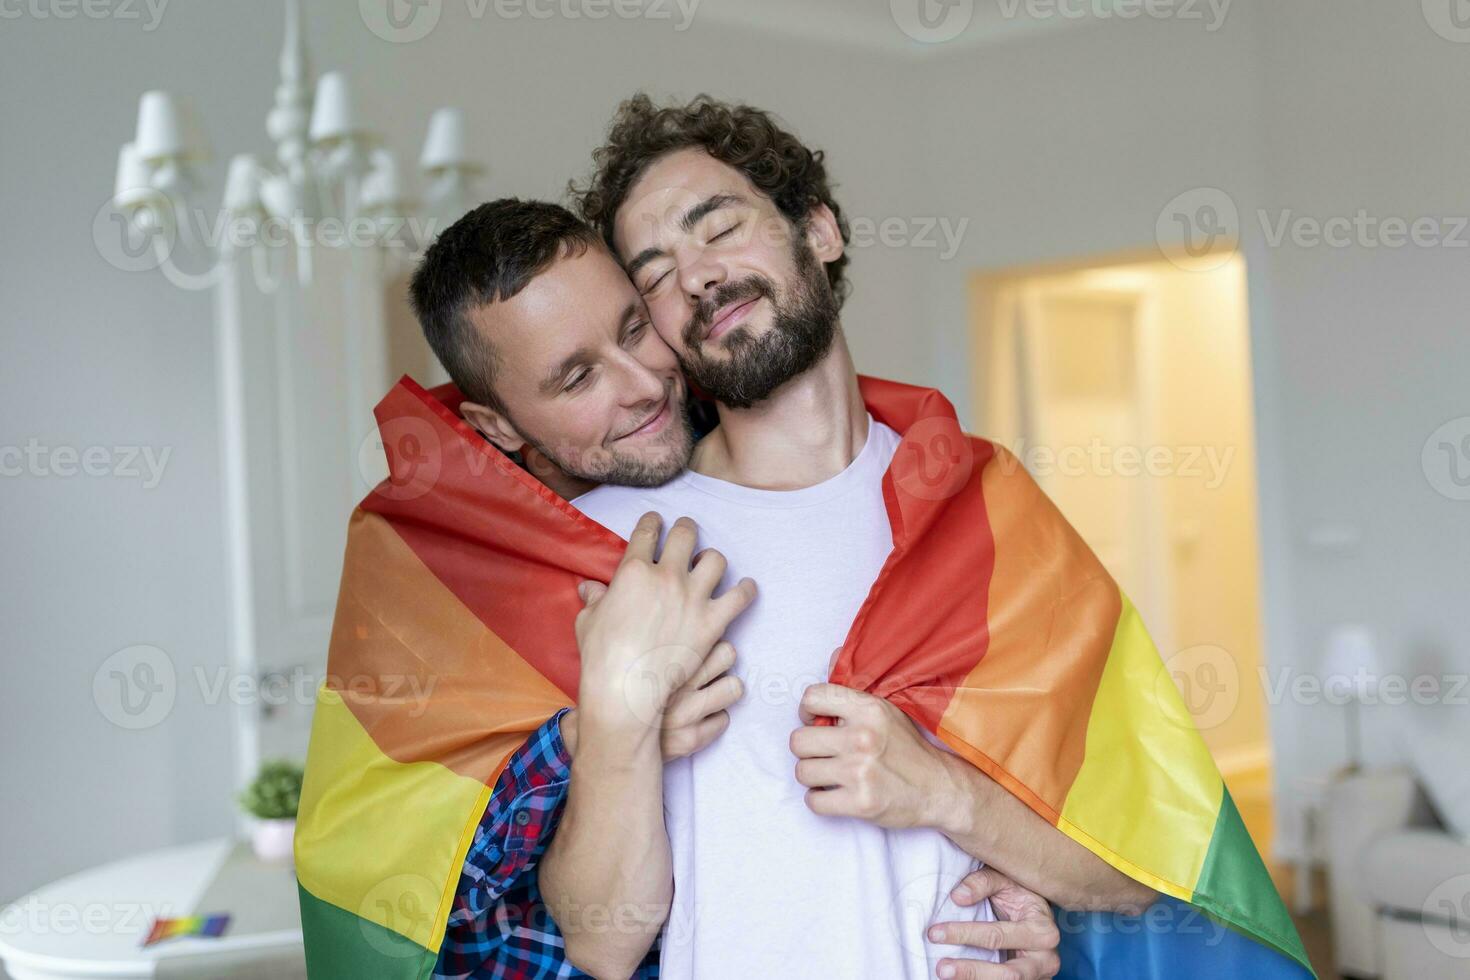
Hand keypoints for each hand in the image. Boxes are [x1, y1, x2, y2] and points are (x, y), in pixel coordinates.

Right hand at [574, 512, 754, 742]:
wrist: (626, 688)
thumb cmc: (602, 656)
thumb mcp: (589, 621)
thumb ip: (594, 599)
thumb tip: (588, 587)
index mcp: (634, 570)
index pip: (648, 532)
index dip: (653, 523)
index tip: (656, 522)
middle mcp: (667, 576)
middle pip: (686, 535)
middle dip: (686, 529)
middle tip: (687, 532)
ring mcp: (693, 597)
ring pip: (716, 560)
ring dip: (713, 559)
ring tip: (709, 564)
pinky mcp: (712, 622)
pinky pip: (739, 597)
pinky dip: (745, 590)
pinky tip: (745, 588)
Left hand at [790, 676, 952, 829]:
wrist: (938, 789)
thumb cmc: (907, 748)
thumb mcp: (886, 708)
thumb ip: (853, 686)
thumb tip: (834, 655)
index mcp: (868, 709)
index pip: (811, 697)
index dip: (808, 711)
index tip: (817, 722)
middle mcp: (862, 737)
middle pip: (798, 740)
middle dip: (808, 749)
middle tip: (825, 753)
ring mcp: (860, 772)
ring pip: (802, 772)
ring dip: (814, 776)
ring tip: (833, 774)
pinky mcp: (860, 803)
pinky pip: (813, 802)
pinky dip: (821, 800)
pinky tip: (837, 793)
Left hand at [928, 867, 1060, 978]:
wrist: (1039, 914)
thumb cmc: (1021, 895)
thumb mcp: (1005, 880)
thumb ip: (983, 882)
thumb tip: (958, 897)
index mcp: (1043, 930)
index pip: (998, 936)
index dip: (964, 935)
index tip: (935, 933)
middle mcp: (1046, 958)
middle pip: (1008, 974)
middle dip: (972, 971)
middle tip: (941, 968)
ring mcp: (1040, 976)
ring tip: (946, 976)